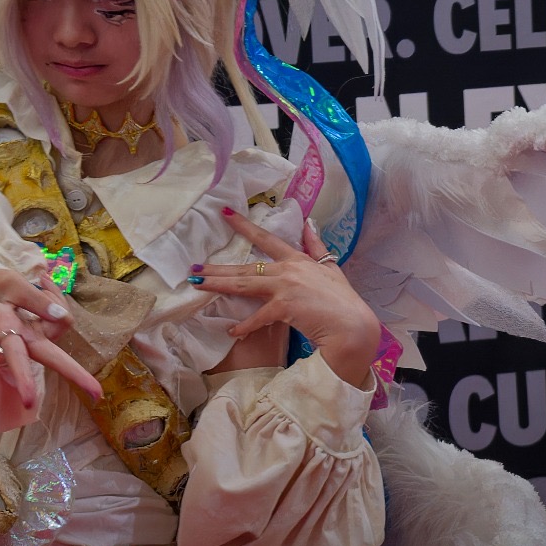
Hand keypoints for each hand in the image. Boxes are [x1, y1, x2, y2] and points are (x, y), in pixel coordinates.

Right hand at [0, 268, 103, 406]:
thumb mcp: (6, 282)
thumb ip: (34, 299)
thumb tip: (63, 316)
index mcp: (3, 329)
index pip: (16, 355)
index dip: (23, 377)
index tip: (29, 402)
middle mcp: (19, 340)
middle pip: (49, 356)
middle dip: (74, 374)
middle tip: (97, 394)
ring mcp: (29, 340)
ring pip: (58, 323)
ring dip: (57, 300)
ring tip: (42, 280)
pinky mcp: (35, 335)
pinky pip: (55, 318)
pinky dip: (54, 300)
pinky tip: (44, 283)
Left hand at [191, 208, 381, 384]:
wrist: (353, 326)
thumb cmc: (343, 301)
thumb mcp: (332, 268)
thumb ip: (317, 247)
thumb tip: (309, 224)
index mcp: (297, 260)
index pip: (266, 238)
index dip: (244, 226)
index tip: (224, 214)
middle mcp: (287, 270)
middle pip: (245, 266)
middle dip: (217, 266)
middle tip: (192, 266)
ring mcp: (284, 287)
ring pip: (243, 284)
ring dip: (218, 284)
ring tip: (196, 284)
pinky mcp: (284, 306)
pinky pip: (258, 317)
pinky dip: (245, 326)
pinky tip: (232, 331)